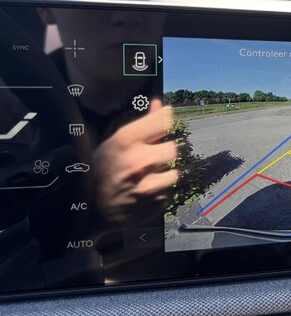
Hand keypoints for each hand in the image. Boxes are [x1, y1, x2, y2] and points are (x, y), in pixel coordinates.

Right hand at [93, 99, 177, 224]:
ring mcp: (148, 185)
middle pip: (173, 148)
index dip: (165, 121)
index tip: (161, 125)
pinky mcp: (156, 202)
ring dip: (164, 173)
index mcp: (125, 141)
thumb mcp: (113, 142)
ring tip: (147, 175)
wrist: (91, 211)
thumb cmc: (101, 171)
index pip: (164, 120)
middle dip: (163, 152)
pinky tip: (145, 189)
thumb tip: (159, 103)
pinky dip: (161, 189)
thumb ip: (142, 123)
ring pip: (174, 171)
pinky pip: (170, 190)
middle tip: (150, 157)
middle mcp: (138, 162)